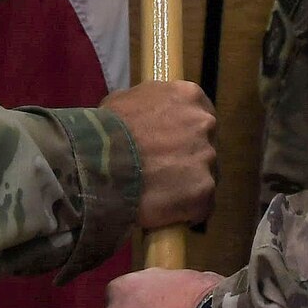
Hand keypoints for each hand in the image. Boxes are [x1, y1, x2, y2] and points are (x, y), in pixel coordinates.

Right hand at [100, 81, 216, 228]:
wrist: (98, 162)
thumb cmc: (106, 128)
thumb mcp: (126, 100)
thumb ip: (150, 106)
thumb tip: (151, 117)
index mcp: (189, 96)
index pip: (200, 115)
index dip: (186, 133)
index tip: (172, 146)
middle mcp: (206, 123)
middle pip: (206, 145)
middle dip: (189, 158)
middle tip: (164, 171)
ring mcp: (208, 158)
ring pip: (205, 175)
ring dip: (188, 185)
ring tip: (160, 194)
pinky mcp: (204, 190)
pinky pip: (201, 204)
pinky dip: (187, 210)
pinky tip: (166, 211)